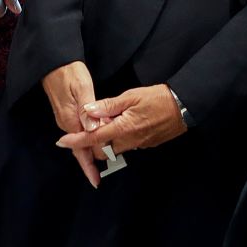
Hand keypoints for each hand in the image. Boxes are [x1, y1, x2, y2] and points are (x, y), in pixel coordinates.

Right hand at [42, 61, 103, 186]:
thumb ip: (88, 110)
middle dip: (92, 161)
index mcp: (70, 119)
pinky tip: (98, 138)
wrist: (53, 61)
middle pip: (80, 148)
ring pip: (81, 140)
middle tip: (105, 171)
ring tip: (105, 159)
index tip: (95, 180)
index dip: (88, 166)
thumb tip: (94, 130)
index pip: (80, 149)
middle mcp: (66, 122)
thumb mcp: (82, 87)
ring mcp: (66, 118)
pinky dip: (89, 138)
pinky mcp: (68, 112)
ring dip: (92, 150)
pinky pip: (79, 131)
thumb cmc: (69, 72)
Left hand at [58, 83, 187, 158]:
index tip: (62, 142)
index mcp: (122, 129)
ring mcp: (138, 145)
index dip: (76, 141)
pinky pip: (126, 146)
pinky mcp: (145, 145)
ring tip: (107, 122)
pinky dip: (118, 139)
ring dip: (105, 141)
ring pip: (113, 149)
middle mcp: (128, 142)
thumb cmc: (158, 98)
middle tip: (90, 126)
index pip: (93, 139)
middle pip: (101, 150)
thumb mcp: (131, 96)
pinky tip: (123, 124)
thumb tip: (88, 110)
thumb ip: (108, 105)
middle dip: (91, 142)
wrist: (184, 107)